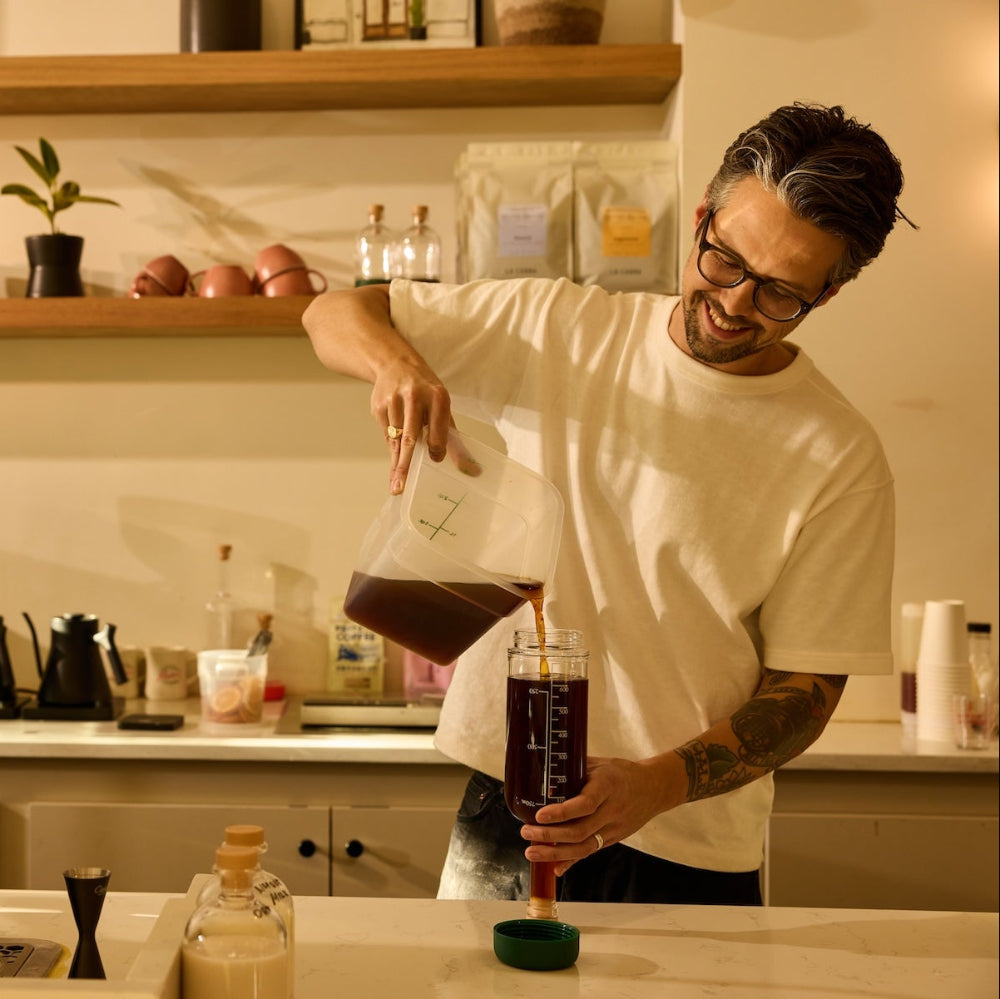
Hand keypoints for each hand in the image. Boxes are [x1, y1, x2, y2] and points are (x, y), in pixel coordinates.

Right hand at [370, 357, 451, 493]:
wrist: (396, 363)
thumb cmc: (426, 391)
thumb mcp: (443, 406)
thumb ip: (453, 437)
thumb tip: (471, 469)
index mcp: (437, 396)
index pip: (437, 428)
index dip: (437, 446)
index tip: (436, 460)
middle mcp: (414, 397)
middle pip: (411, 436)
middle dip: (406, 464)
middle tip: (402, 486)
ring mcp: (393, 400)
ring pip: (395, 439)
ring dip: (397, 464)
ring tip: (397, 484)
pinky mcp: (378, 406)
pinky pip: (386, 435)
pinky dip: (392, 449)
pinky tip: (395, 460)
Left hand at [519, 756, 673, 874]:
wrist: (653, 788)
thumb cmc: (620, 773)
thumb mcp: (598, 765)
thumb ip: (573, 773)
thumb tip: (542, 780)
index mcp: (608, 786)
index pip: (585, 803)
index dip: (562, 812)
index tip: (539, 815)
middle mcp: (612, 810)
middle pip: (580, 830)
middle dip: (550, 836)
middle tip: (526, 832)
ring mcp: (614, 828)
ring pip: (584, 847)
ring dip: (555, 853)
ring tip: (531, 852)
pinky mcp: (613, 839)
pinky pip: (590, 852)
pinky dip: (570, 861)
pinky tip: (553, 867)